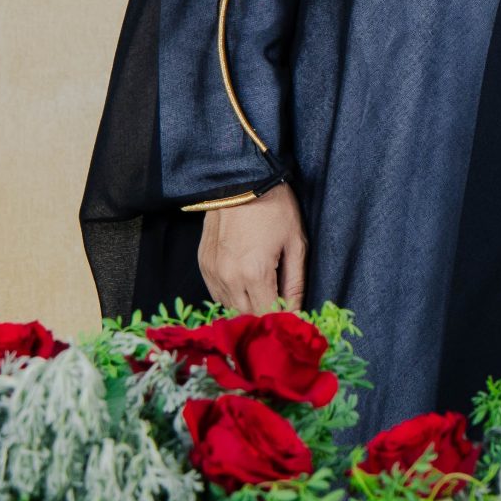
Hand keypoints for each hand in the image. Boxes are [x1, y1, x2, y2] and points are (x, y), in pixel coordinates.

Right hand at [198, 183, 305, 312]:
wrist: (241, 180)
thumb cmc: (275, 208)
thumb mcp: (295, 243)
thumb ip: (295, 283)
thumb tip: (297, 312)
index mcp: (255, 273)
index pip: (267, 315)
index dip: (282, 320)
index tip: (292, 320)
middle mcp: (229, 277)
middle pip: (247, 316)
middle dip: (265, 317)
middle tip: (280, 309)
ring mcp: (212, 272)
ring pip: (230, 307)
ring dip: (247, 308)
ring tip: (264, 297)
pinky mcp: (203, 264)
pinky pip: (216, 293)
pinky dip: (232, 296)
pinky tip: (246, 286)